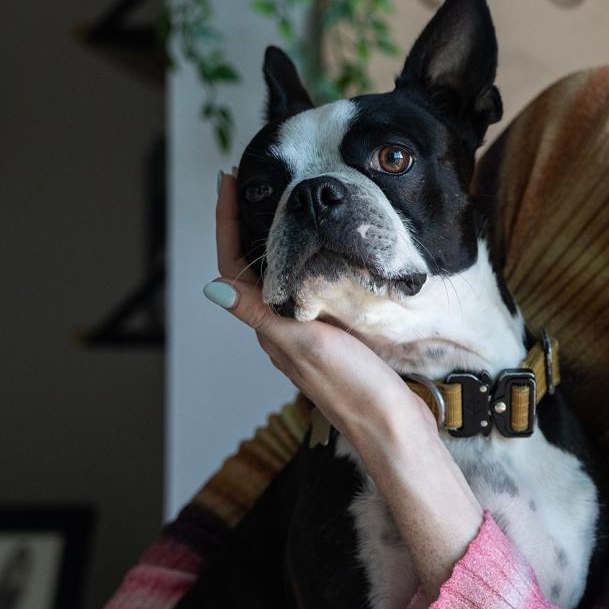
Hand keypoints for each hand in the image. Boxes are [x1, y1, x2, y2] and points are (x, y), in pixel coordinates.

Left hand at [205, 170, 437, 463]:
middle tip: (257, 182)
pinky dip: (313, 263)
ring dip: (282, 242)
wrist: (395, 426)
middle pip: (257, 269)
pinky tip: (330, 250)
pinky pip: (316, 292)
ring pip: (287, 278)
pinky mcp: (341, 338)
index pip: (235, 267)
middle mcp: (284, 330)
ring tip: (289, 204)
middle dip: (250, 226)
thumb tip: (212, 289)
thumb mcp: (302, 343)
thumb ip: (261, 314)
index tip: (228, 181)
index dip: (227, 223)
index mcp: (270, 329)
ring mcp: (312, 335)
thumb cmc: (352, 387)